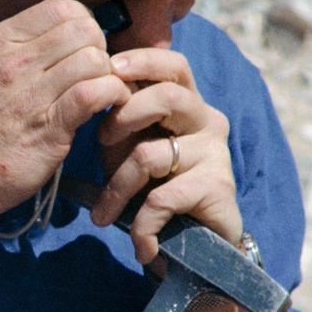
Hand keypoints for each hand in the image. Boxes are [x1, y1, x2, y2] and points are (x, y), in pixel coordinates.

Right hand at [0, 0, 129, 227]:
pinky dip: (114, 95)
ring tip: (103, 93)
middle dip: (99, 49)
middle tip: (96, 74)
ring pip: (94, 59)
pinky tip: (110, 108)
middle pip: (83, 29)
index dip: (83, 25)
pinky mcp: (48, 128)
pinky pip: (95, 93)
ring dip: (109, 75)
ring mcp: (30, 95)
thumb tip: (55, 37)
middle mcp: (12, 62)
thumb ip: (11, 52)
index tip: (81, 49)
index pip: (60, 8)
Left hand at [91, 48, 241, 263]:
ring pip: (150, 154)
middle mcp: (207, 122)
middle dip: (124, 116)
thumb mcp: (128, 150)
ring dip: (118, 188)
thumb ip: (119, 120)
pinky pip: (161, 198)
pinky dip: (141, 225)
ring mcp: (216, 154)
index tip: (109, 67)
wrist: (196, 252)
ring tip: (104, 214)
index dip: (143, 59)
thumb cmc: (153, 192)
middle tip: (100, 142)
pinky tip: (141, 245)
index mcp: (187, 104)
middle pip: (167, 95)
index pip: (172, 65)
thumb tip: (93, 88)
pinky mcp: (218, 187)